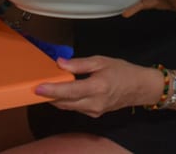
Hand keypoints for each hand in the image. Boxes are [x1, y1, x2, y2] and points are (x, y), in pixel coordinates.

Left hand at [34, 56, 156, 116]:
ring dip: (56, 99)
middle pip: (65, 102)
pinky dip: (66, 100)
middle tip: (36, 86)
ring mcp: (94, 111)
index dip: (52, 90)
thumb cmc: (122, 71)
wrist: (140, 88)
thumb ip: (79, 63)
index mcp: (97, 87)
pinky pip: (75, 108)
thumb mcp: (101, 61)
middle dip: (49, 96)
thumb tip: (60, 63)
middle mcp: (94, 103)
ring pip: (68, 107)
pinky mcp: (94, 114)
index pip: (70, 91)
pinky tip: (62, 92)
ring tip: (46, 88)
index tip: (38, 88)